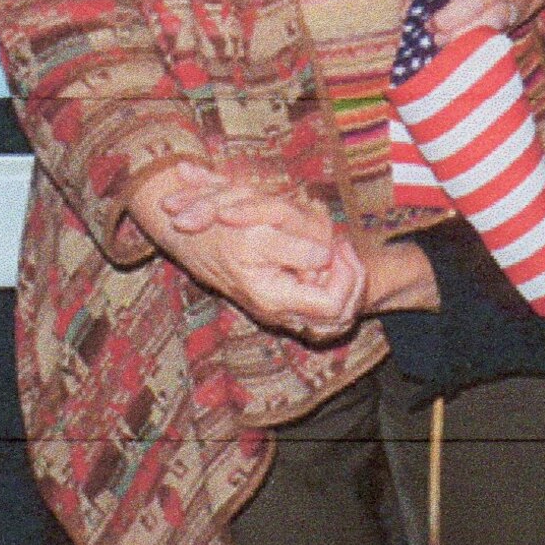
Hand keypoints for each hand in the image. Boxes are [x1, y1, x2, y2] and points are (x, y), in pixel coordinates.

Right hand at [129, 162, 362, 336]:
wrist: (194, 235)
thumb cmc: (224, 231)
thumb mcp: (258, 234)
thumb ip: (294, 248)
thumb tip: (325, 257)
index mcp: (275, 298)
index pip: (332, 305)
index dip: (345, 277)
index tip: (340, 247)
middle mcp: (279, 310)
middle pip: (338, 313)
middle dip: (351, 279)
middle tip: (345, 246)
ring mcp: (280, 306)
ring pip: (332, 311)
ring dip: (343, 280)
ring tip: (339, 248)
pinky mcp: (280, 296)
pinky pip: (319, 301)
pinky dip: (331, 279)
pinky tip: (326, 254)